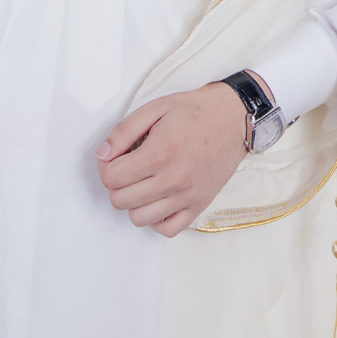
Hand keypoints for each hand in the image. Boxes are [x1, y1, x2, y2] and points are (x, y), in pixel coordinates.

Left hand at [96, 82, 249, 235]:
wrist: (234, 117)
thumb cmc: (195, 111)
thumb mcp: (155, 109)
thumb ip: (124, 131)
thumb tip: (102, 155)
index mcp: (160, 154)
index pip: (111, 178)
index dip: (105, 166)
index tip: (114, 157)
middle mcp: (173, 180)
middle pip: (120, 200)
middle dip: (116, 183)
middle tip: (127, 167)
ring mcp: (188, 196)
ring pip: (139, 218)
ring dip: (133, 202)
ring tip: (143, 182)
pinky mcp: (199, 205)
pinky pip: (168, 229)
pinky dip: (157, 219)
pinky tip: (158, 199)